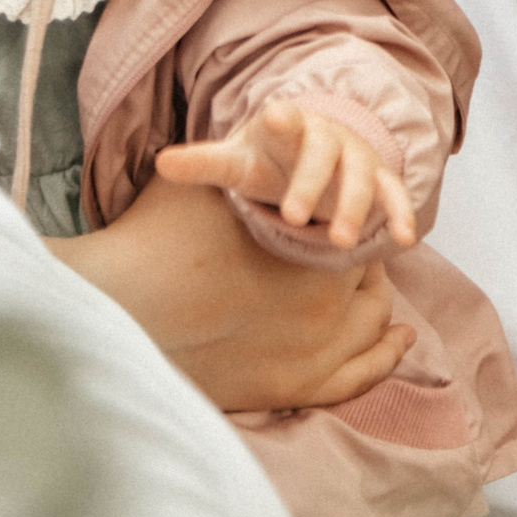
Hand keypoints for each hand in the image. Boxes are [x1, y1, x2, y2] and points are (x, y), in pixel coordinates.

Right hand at [48, 175, 412, 411]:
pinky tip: (395, 340)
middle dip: (362, 268)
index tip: (336, 223)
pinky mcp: (294, 389)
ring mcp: (314, 357)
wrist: (122, 311)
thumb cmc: (160, 240)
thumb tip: (276, 127)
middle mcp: (327, 309)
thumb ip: (255, 165)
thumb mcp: (213, 184)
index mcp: (314, 252)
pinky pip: (358, 378)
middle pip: (370, 286)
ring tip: (374, 296)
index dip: (349, 227)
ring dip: (378, 311)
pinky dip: (382, 359)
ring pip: (372, 333)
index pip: (359, 238)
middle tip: (345, 252)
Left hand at [154, 100, 416, 250]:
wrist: (311, 153)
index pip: (284, 119)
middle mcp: (325, 137)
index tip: (273, 116)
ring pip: (361, 175)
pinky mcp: (378, 179)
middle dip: (311, 183)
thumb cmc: (267, 159)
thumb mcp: (236, 161)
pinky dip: (401, 213)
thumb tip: (161, 161)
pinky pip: (394, 193)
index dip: (281, 118)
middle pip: (322, 153)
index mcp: (286, 127)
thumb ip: (203, 162)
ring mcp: (356, 156)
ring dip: (354, 206)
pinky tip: (405, 241)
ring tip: (341, 242)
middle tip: (292, 217)